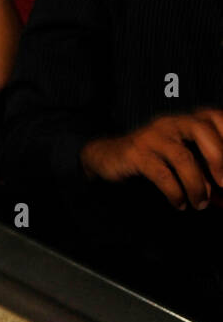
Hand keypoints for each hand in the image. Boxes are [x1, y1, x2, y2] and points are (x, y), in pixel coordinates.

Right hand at [79, 109, 222, 209]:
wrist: (109, 158)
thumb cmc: (156, 160)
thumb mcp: (186, 164)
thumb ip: (209, 176)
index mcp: (187, 120)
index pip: (215, 117)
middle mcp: (171, 123)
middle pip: (201, 129)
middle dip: (219, 159)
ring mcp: (151, 136)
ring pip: (182, 156)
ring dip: (196, 185)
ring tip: (200, 204)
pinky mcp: (135, 153)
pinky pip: (161, 173)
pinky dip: (174, 191)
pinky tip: (179, 204)